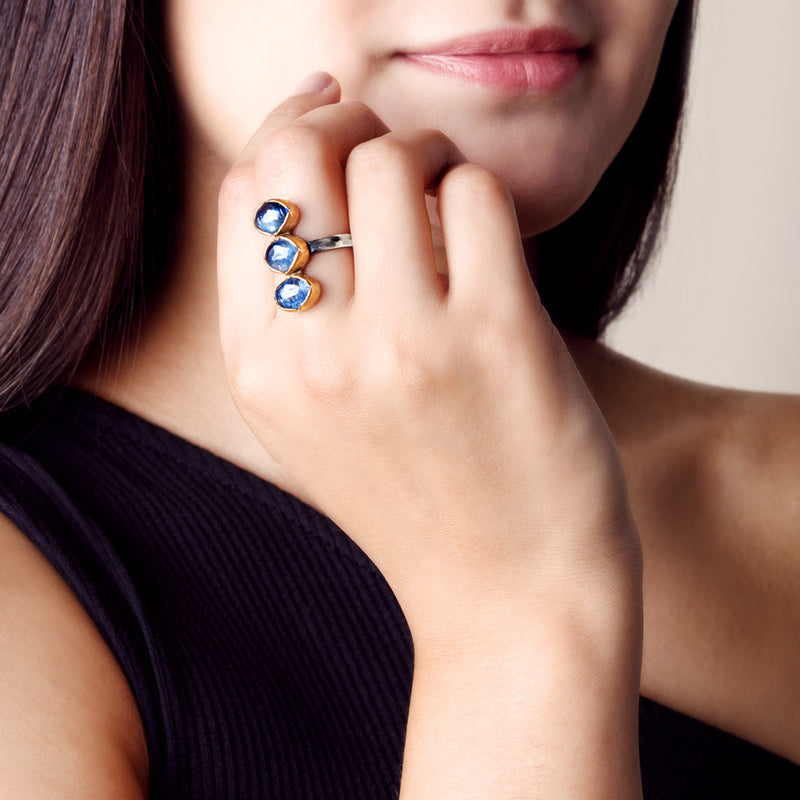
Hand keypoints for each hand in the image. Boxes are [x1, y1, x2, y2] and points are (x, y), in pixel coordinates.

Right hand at [218, 72, 643, 797]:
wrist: (508, 599)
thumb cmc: (421, 502)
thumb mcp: (316, 422)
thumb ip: (293, 313)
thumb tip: (314, 170)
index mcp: (259, 370)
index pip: (242, 196)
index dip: (287, 136)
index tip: (329, 124)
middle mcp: (316, 356)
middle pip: (301, 155)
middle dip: (346, 124)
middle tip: (393, 152)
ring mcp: (406, 346)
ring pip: (390, 160)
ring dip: (426, 154)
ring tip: (449, 196)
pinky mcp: (497, 337)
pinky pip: (475, 194)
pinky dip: (481, 190)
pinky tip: (492, 236)